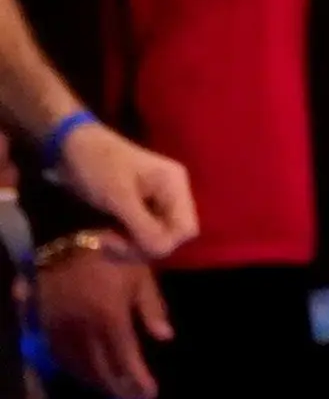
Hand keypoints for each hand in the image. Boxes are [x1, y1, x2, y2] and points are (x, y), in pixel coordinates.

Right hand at [40, 250, 171, 398]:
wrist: (70, 234)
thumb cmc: (116, 250)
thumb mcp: (143, 276)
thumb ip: (153, 309)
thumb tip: (165, 338)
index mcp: (110, 318)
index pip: (125, 360)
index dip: (137, 381)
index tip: (149, 396)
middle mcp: (83, 329)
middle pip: (99, 369)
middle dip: (117, 388)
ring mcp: (60, 327)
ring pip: (76, 366)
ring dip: (95, 382)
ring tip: (113, 390)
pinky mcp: (44, 322)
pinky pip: (58, 354)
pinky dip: (73, 368)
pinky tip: (84, 372)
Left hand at [55, 121, 199, 260]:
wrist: (71, 147)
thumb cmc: (97, 165)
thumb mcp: (118, 196)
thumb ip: (143, 225)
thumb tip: (162, 251)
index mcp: (174, 186)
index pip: (186, 229)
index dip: (163, 242)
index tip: (128, 241)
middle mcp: (171, 196)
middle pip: (171, 237)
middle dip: (140, 247)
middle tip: (108, 243)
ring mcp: (155, 204)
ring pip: (155, 240)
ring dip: (128, 248)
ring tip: (102, 241)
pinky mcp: (139, 211)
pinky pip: (140, 236)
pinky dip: (123, 243)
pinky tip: (104, 239)